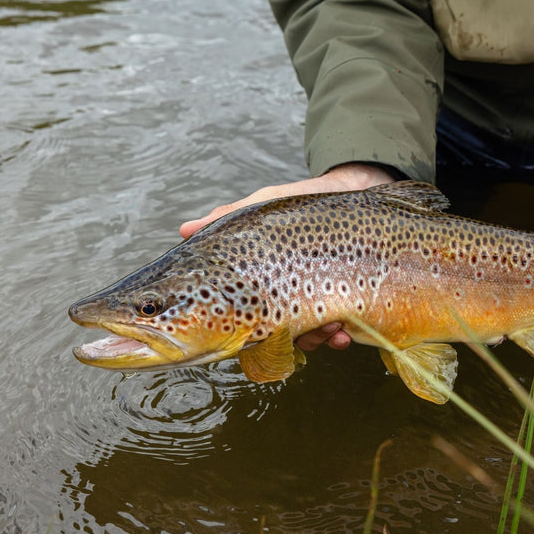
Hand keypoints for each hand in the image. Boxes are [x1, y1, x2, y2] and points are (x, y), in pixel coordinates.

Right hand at [180, 162, 395, 349]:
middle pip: (273, 337)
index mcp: (256, 283)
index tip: (251, 335)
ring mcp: (310, 305)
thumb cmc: (298, 203)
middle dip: (286, 338)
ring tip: (330, 326)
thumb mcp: (261, 209)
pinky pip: (335, 335)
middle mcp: (279, 299)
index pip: (240, 317)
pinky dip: (338, 338)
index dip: (243, 332)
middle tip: (296, 328)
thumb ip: (227, 220)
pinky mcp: (340, 304)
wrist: (348, 192)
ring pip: (304, 340)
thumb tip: (184, 230)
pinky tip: (343, 332)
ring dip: (316, 339)